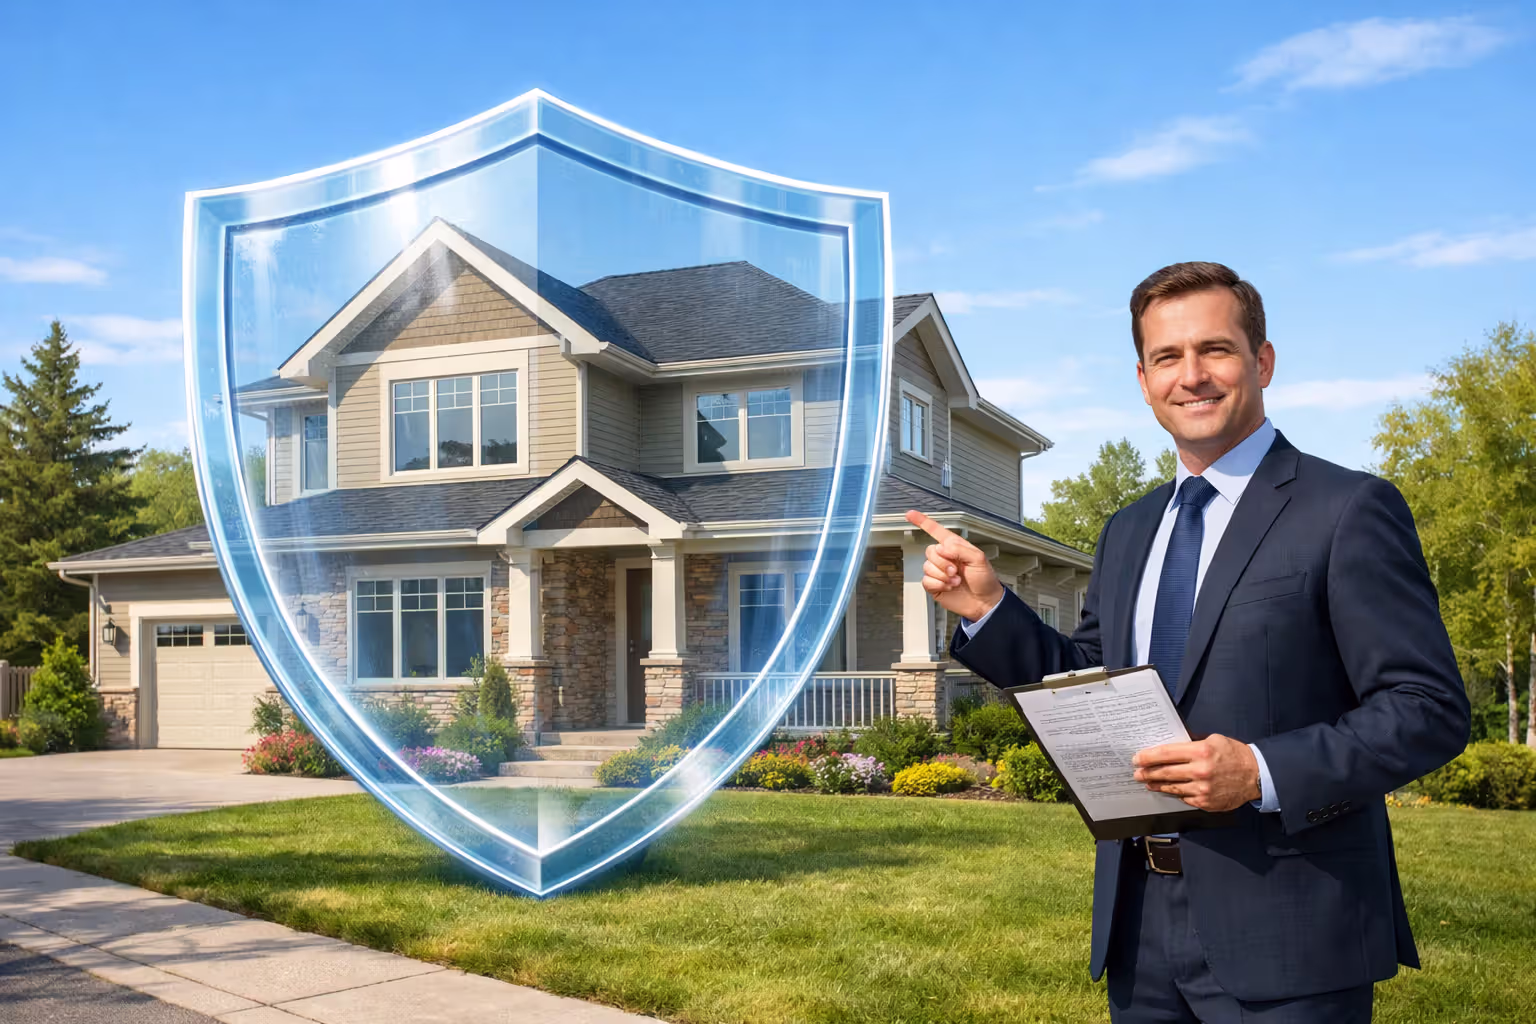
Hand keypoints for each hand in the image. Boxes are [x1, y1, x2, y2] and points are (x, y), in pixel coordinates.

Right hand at [904, 509, 1005, 622]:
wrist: (984, 602)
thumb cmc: (985, 580)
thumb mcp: (978, 558)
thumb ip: (959, 549)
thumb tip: (941, 548)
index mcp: (955, 546)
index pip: (936, 531)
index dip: (922, 522)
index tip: (909, 514)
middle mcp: (945, 557)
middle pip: (930, 551)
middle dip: (942, 562)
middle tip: (955, 570)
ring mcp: (938, 571)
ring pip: (927, 567)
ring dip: (942, 575)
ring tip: (956, 580)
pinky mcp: (934, 585)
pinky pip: (926, 580)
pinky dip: (938, 584)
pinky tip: (949, 586)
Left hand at [1132, 734, 1260, 811]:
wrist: (1256, 775)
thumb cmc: (1234, 754)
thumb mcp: (1213, 740)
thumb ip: (1191, 745)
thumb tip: (1169, 750)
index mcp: (1200, 752)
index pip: (1165, 754)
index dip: (1148, 757)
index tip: (1137, 758)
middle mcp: (1200, 771)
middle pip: (1165, 772)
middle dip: (1147, 772)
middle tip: (1136, 773)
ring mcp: (1202, 789)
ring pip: (1172, 787)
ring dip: (1157, 785)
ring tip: (1147, 782)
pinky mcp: (1206, 802)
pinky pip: (1184, 798)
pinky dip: (1175, 793)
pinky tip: (1168, 790)